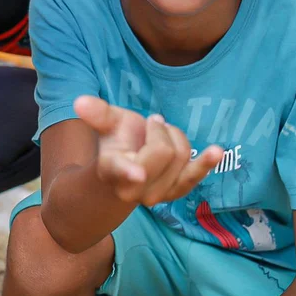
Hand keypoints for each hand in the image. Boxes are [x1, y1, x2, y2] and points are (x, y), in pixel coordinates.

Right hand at [73, 95, 223, 205]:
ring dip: (173, 138)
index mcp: (111, 168)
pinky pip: (195, 176)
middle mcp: (134, 187)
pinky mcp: (176, 192)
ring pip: (181, 156)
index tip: (137, 173)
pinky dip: (206, 163)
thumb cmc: (116, 143)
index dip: (129, 172)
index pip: (120, 170)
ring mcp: (157, 194)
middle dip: (160, 131)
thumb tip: (79, 101)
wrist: (126, 172)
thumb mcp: (107, 125)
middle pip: (164, 151)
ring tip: (158, 137)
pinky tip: (216, 151)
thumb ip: (97, 113)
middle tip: (150, 125)